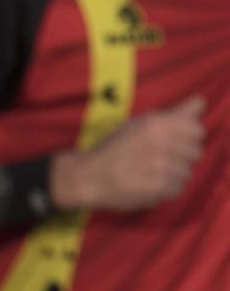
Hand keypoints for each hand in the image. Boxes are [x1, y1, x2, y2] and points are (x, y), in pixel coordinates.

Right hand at [52, 96, 204, 210]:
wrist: (89, 175)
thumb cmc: (115, 147)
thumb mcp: (139, 123)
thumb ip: (174, 113)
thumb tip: (201, 101)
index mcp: (157, 124)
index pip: (197, 131)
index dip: (186, 138)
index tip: (171, 142)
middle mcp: (162, 143)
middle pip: (196, 152)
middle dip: (180, 156)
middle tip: (157, 159)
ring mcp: (161, 166)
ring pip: (187, 172)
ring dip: (172, 175)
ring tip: (150, 173)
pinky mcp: (159, 187)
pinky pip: (178, 189)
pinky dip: (165, 189)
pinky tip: (148, 184)